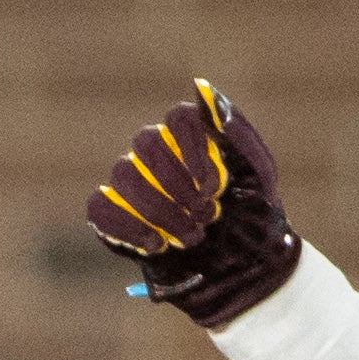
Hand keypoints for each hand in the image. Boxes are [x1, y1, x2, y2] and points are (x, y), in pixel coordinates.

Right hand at [87, 80, 300, 328]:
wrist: (239, 267)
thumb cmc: (253, 217)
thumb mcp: (258, 174)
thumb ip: (236, 134)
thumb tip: (204, 92)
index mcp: (193, 136)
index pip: (178, 118)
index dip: (192, 148)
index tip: (212, 185)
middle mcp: (157, 154)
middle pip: (147, 144)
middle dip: (177, 184)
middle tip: (205, 215)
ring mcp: (131, 185)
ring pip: (124, 175)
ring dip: (158, 209)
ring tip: (189, 235)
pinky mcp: (112, 215)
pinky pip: (100, 207)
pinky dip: (127, 227)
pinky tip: (157, 245)